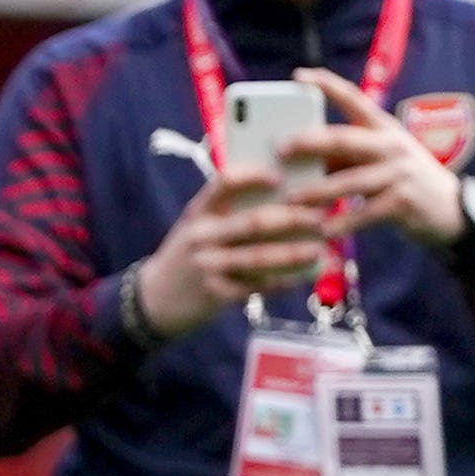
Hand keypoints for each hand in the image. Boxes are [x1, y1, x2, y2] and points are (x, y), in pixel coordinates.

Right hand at [132, 170, 329, 339]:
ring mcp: (208, 266)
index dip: (254, 176)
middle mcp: (201, 236)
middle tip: (320, 217)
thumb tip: (283, 201)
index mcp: (197, 212)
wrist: (154, 299)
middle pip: (254, 222)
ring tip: (320, 249)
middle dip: (293, 219)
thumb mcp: (196, 228)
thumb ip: (227, 214)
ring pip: (261, 257)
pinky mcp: (217, 294)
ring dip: (295, 253)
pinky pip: (259, 285)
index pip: (224, 182)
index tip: (280, 176)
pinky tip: (304, 276)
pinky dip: (284, 281)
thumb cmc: (187, 256)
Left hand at [294, 67, 464, 248]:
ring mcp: (399, 173)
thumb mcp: (378, 159)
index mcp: (383, 128)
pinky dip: (342, 222)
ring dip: (318, 191)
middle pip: (345, 139)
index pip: (354, 99)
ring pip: (350, 180)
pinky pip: (365, 213)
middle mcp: (391, 145)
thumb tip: (296, 162)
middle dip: (310, 143)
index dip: (327, 85)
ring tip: (291, 198)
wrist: (452, 208)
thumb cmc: (400, 179)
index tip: (299, 76)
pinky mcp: (404, 202)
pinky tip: (322, 230)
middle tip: (280, 148)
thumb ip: (343, 157)